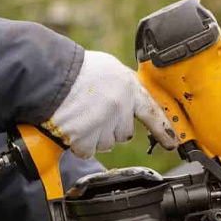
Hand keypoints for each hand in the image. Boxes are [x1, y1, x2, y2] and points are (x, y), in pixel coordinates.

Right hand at [42, 51, 178, 158]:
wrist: (48, 76)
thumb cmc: (75, 70)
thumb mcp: (108, 70)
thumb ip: (122, 88)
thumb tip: (128, 104)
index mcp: (128, 88)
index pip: (152, 113)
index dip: (164, 130)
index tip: (172, 143)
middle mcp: (120, 108)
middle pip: (124, 134)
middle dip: (111, 128)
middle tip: (93, 112)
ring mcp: (103, 125)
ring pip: (105, 143)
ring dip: (94, 136)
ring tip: (79, 116)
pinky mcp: (86, 139)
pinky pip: (87, 150)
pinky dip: (79, 143)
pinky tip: (71, 126)